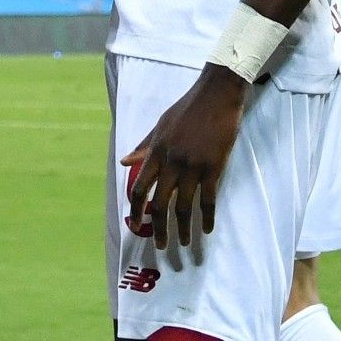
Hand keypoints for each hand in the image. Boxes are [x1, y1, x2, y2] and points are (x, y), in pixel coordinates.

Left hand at [122, 66, 246, 249]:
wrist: (216, 95)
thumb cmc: (187, 108)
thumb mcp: (160, 125)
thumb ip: (144, 146)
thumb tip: (124, 161)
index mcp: (155, 151)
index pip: (139, 186)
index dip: (136, 208)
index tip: (136, 224)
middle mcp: (171, 162)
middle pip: (160, 203)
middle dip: (158, 228)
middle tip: (161, 245)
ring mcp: (193, 166)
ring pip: (184, 206)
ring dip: (183, 229)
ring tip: (185, 243)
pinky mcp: (214, 168)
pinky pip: (208, 200)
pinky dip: (207, 217)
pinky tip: (207, 229)